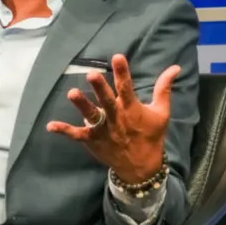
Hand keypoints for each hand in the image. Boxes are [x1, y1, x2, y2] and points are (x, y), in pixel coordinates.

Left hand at [46, 54, 180, 183]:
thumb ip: (164, 88)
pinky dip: (64, 131)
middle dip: (100, 88)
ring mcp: (104, 130)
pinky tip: (50, 125)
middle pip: (107, 101)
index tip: (117, 57)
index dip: (122, 72)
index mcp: (132, 109)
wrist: (141, 167)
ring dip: (81, 105)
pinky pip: (77, 135)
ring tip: (72, 93)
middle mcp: (117, 118)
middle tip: (92, 74)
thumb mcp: (161, 112)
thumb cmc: (151, 136)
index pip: (127, 87)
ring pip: (92, 116)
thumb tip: (175, 67)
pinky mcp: (93, 140)